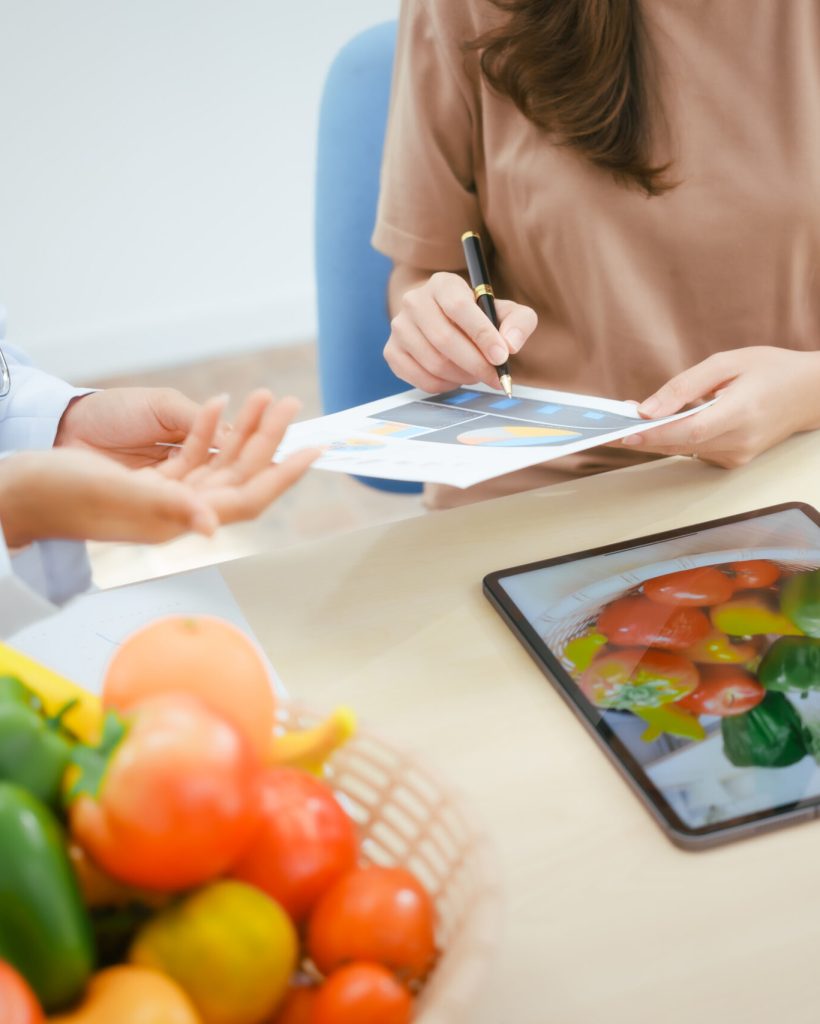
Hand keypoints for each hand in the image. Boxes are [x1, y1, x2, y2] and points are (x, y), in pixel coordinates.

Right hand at [0, 391, 317, 546]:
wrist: (17, 492)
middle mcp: (180, 509)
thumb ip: (169, 507)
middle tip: (289, 403)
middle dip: (269, 439)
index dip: (283, 475)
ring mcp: (166, 494)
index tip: (312, 450)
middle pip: (241, 474)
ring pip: (220, 461)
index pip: (248, 497)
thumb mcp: (117, 495)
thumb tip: (214, 525)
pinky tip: (220, 404)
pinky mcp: (148, 479)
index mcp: (179, 518)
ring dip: (244, 429)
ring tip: (265, 396)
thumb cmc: (60, 493)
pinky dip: (207, 428)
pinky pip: (191, 454)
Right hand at [384, 271, 536, 392]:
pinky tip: (456, 377)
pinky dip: (445, 386)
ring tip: (476, 374)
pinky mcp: (391, 352)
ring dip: (462, 376)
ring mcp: (399, 327)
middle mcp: (414, 301)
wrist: (441, 319)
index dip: (482, 335)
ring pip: (434, 363)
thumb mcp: (505, 311)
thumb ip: (519, 323)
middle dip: (475, 364)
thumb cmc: (478, 316)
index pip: (459, 308)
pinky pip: (421, 379)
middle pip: (444, 340)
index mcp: (442, 284)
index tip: (502, 357)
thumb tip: (510, 346)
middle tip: (495, 378)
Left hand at [622, 347, 819, 467]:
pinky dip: (675, 438)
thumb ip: (685, 386)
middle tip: (613, 424)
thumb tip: (648, 410)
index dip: (654, 434)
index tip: (625, 432)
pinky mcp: (733, 461)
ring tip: (633, 418)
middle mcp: (740, 440)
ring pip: (684, 450)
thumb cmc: (771, 370)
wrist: (809, 394)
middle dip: (643, 435)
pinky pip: (695, 450)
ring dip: (656, 436)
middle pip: (680, 444)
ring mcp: (738, 455)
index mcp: (741, 412)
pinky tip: (664, 423)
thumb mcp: (727, 363)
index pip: (690, 431)